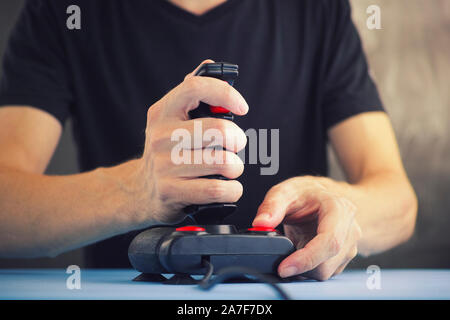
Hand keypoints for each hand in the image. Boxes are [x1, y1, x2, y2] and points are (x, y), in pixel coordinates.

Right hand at [133, 60, 248, 224]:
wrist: (140, 191)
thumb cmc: (167, 152)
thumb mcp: (171, 120)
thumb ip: (191, 95)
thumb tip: (212, 66)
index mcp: (163, 112)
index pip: (194, 87)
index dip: (225, 93)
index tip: (243, 107)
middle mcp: (160, 136)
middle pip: (218, 130)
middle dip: (238, 140)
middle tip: (236, 145)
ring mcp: (164, 165)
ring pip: (222, 162)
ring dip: (236, 168)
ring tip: (231, 169)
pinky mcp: (170, 191)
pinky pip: (216, 189)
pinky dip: (232, 190)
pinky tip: (228, 187)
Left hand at [252, 176, 361, 279]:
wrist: (321, 195)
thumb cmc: (306, 194)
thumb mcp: (284, 192)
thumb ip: (271, 206)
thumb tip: (260, 224)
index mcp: (339, 209)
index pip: (329, 241)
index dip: (306, 259)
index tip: (284, 268)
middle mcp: (349, 229)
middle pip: (327, 263)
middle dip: (300, 267)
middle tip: (280, 260)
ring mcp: (349, 245)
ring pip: (326, 272)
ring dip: (304, 269)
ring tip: (291, 250)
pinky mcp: (343, 257)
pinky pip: (325, 272)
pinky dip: (309, 269)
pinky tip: (300, 253)